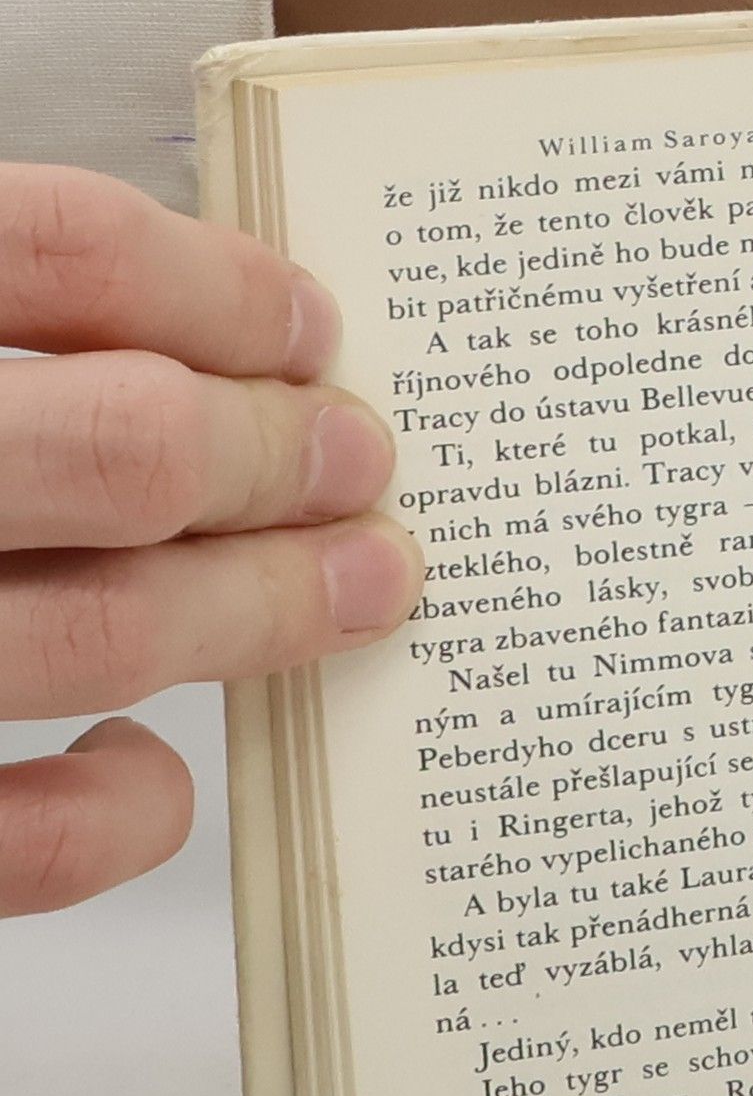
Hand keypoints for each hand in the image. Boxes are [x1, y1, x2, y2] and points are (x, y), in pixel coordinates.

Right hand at [0, 165, 422, 915]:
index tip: (314, 322)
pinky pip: (22, 843)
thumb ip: (14, 332)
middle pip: (126, 444)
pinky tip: (159, 761)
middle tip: (368, 460)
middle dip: (286, 453)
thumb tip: (203, 349)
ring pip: (103, 632)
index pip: (56, 252)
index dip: (214, 285)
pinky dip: (121, 810)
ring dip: (264, 610)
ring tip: (373, 584)